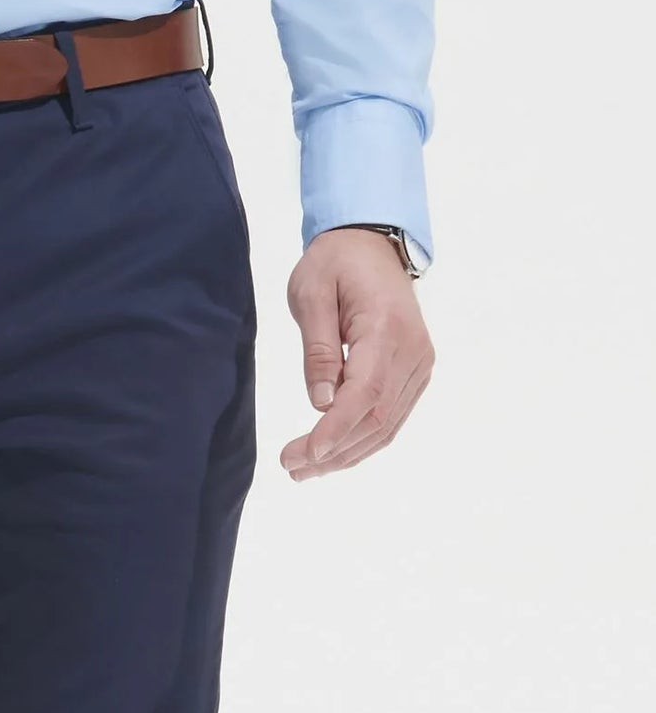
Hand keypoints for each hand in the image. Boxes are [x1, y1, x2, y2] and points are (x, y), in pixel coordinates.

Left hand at [280, 226, 435, 480]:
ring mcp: (420, 364)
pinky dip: (363, 437)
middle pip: (378, 417)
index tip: (307, 453)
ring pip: (387, 424)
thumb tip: (320, 402)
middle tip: (292, 468)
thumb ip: (318, 348)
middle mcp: (414, 352)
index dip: (338, 429)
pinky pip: (392, 414)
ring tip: (306, 469)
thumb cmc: (335, 263)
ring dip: (348, 452)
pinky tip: (334, 451)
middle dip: (335, 450)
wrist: (371, 244)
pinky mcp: (416, 371)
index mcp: (388, 328)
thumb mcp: (311, 292)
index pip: (366, 393)